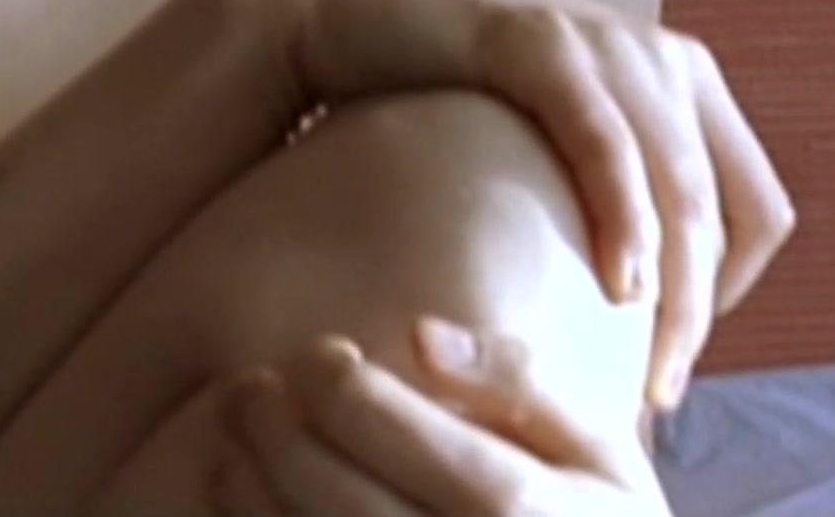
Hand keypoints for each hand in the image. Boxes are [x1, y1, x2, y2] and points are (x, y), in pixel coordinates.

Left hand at [210, 323, 667, 516]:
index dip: (342, 387)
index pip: (404, 437)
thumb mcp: (598, 451)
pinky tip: (246, 505)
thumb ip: (517, 384)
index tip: (320, 353)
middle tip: (248, 389)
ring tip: (235, 448)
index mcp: (525, 510)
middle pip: (338, 498)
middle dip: (276, 433)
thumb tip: (419, 335)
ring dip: (252, 497)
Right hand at [213, 0, 794, 406]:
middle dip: (699, 316)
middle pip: (724, 211)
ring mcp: (606, 46)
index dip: (731, 292)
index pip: (757, 208)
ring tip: (644, 371)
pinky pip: (603, 142)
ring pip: (679, 187)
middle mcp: (661, 59)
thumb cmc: (441, 87)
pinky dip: (624, 218)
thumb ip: (591, 193)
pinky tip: (617, 286)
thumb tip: (619, 309)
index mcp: (680, 80)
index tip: (675, 353)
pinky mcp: (542, 45)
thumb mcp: (544, 139)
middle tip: (657, 394)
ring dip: (674, 292)